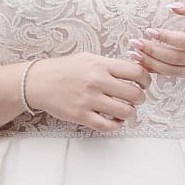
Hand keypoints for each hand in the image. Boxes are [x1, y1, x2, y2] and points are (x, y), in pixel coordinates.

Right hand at [21, 50, 145, 131]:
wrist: (38, 82)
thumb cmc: (64, 69)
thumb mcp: (88, 58)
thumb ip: (110, 65)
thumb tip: (134, 71)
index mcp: (100, 65)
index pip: (136, 72)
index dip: (146, 80)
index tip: (145, 84)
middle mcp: (96, 82)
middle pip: (134, 94)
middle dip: (140, 99)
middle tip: (136, 99)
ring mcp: (89, 100)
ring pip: (125, 112)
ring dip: (130, 113)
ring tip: (126, 110)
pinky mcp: (81, 116)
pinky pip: (108, 126)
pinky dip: (116, 125)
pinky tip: (114, 120)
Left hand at [134, 1, 184, 79]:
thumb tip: (172, 7)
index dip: (167, 38)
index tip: (150, 31)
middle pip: (177, 58)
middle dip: (153, 51)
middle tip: (135, 43)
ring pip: (176, 70)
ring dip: (153, 64)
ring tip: (135, 54)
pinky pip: (178, 74)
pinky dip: (160, 70)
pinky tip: (146, 64)